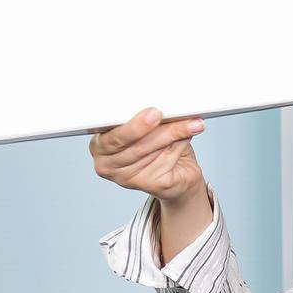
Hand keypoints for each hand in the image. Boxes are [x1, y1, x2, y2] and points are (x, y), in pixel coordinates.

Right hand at [88, 106, 206, 204]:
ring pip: (154, 151)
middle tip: (178, 116)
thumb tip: (164, 107)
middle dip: (161, 128)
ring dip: (176, 134)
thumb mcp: (147, 128)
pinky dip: (180, 146)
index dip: (134, 126)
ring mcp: (127, 179)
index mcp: (100, 145)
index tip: (154, 113)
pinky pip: (167, 161)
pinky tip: (188, 136)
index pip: (114, 137)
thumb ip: (147, 119)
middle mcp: (107, 165)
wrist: (178, 174)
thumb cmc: (158, 147)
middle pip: (137, 145)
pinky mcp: (149, 186)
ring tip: (192, 124)